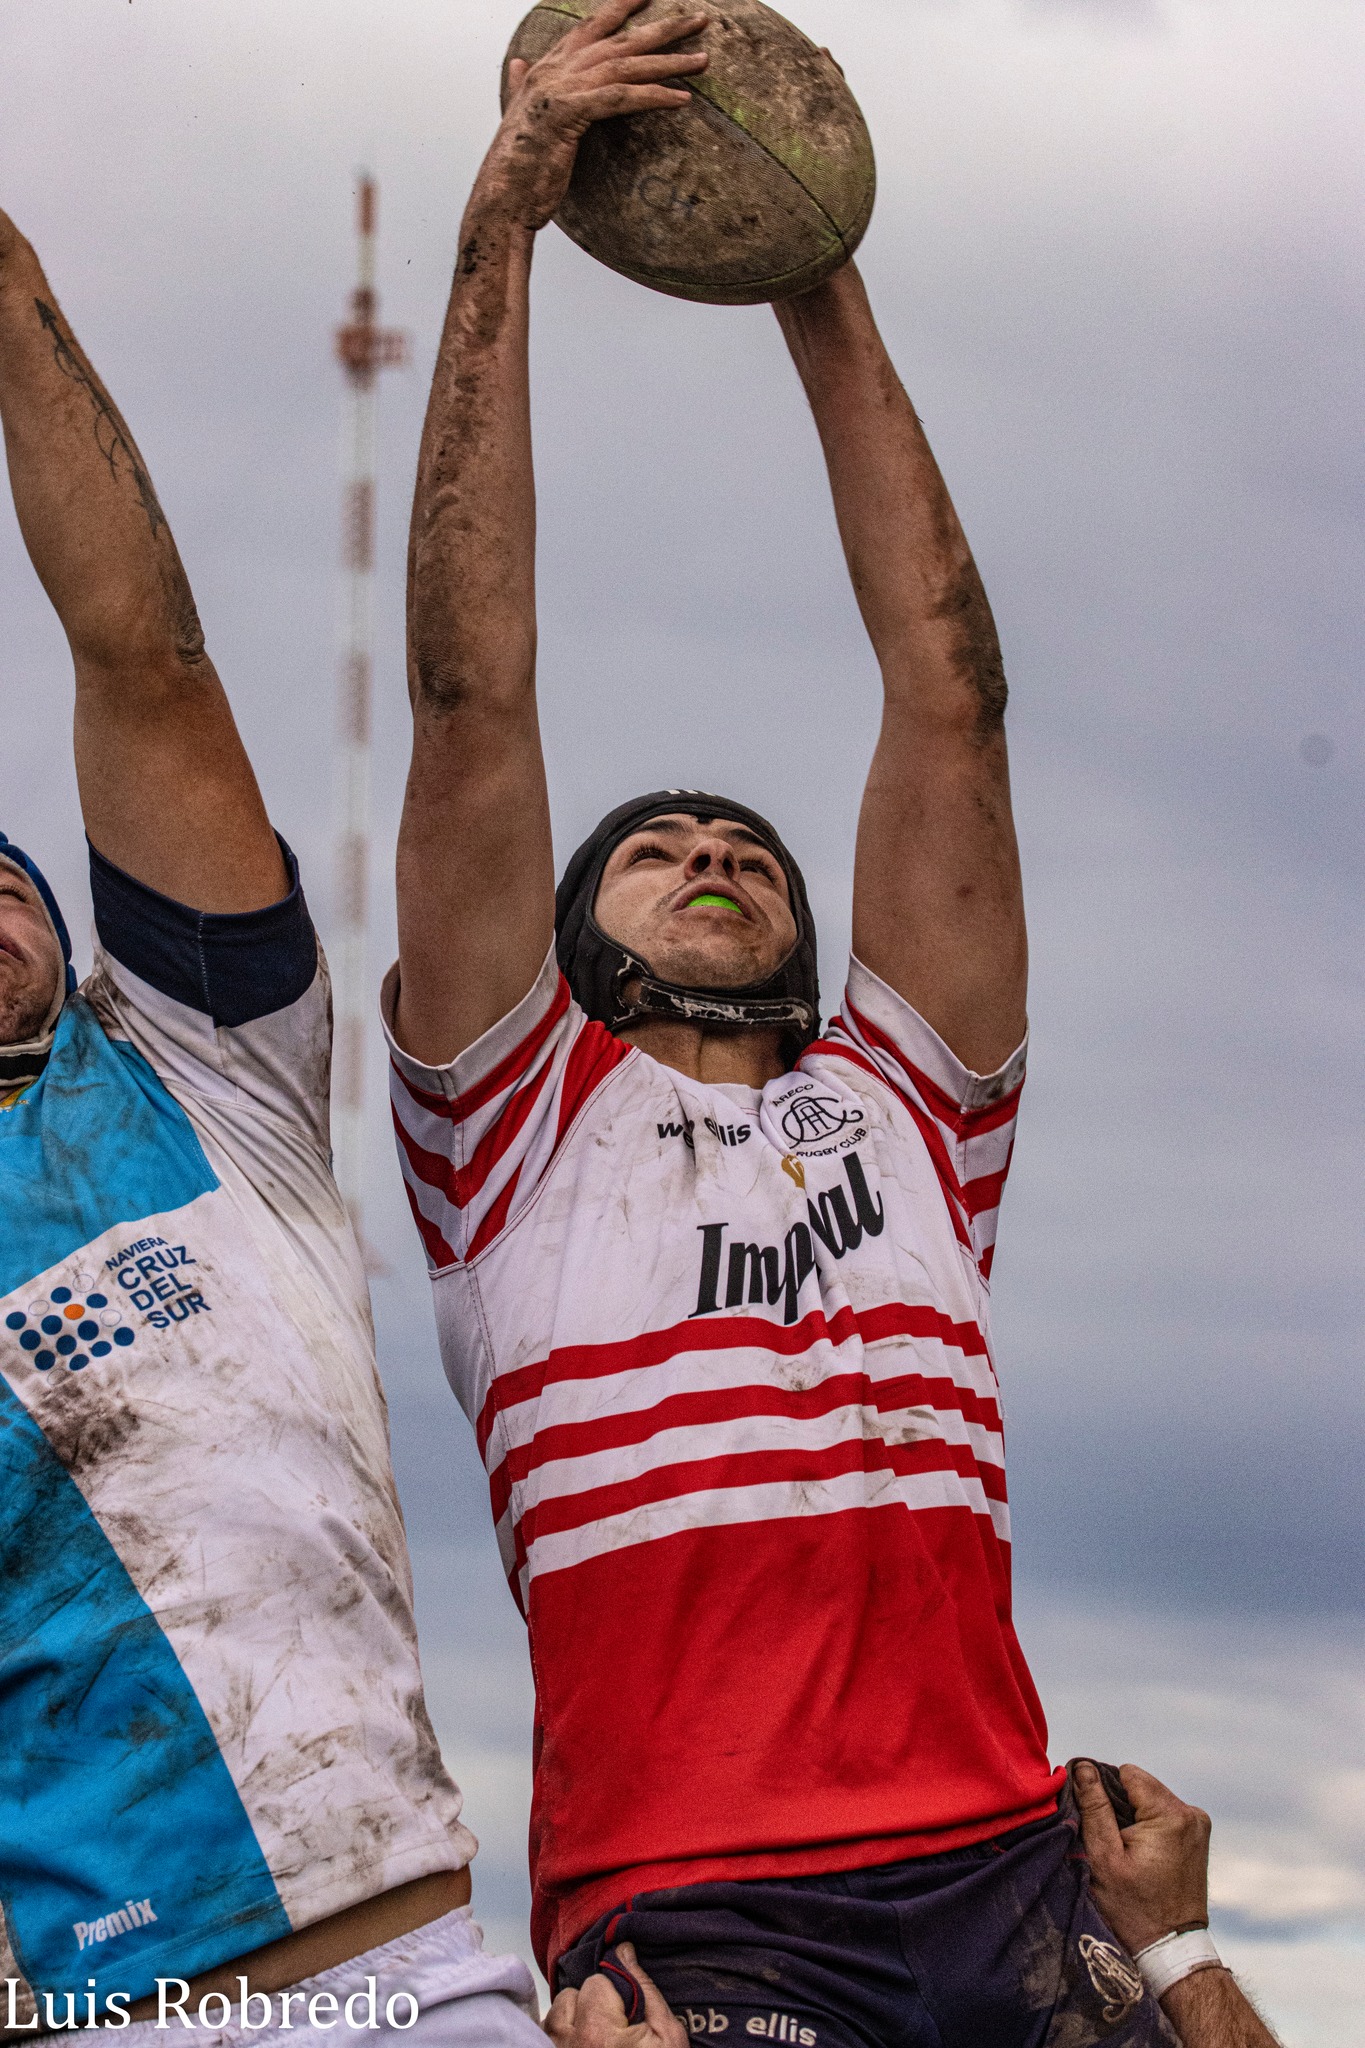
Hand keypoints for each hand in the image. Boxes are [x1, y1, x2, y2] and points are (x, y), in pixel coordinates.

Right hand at [483, 0, 708, 232]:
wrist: (501, 197)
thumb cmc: (517, 167)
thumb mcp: (520, 117)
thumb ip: (520, 85)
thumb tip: (517, 64)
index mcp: (546, 68)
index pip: (591, 27)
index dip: (620, 7)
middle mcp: (555, 71)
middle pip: (619, 39)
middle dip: (663, 27)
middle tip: (699, 18)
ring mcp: (562, 89)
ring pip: (626, 65)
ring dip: (669, 61)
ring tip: (702, 60)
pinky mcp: (571, 114)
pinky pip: (622, 98)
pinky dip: (653, 95)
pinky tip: (681, 99)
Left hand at [544, 1944, 686, 2047]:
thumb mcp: (667, 2035)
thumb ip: (644, 1987)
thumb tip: (624, 1949)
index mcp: (598, 2031)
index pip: (596, 1982)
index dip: (615, 1994)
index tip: (627, 2016)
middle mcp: (567, 2044)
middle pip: (571, 1996)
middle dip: (590, 2005)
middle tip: (613, 2030)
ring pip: (554, 2016)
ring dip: (571, 2021)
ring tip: (596, 2041)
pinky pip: (544, 2036)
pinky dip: (558, 2038)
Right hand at [1074, 1760, 1212, 1955]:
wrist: (1171, 1947)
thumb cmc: (1134, 1909)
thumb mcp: (1104, 1858)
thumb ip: (1094, 1807)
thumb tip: (1083, 1767)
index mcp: (1171, 1815)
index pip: (1127, 1773)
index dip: (1104, 1791)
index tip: (1099, 1823)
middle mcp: (1192, 1814)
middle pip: (1140, 1785)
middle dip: (1120, 1806)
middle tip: (1112, 1843)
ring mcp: (1199, 1825)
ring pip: (1151, 1799)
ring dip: (1134, 1816)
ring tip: (1127, 1851)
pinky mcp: (1199, 1836)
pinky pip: (1165, 1814)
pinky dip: (1149, 1827)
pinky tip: (1143, 1855)